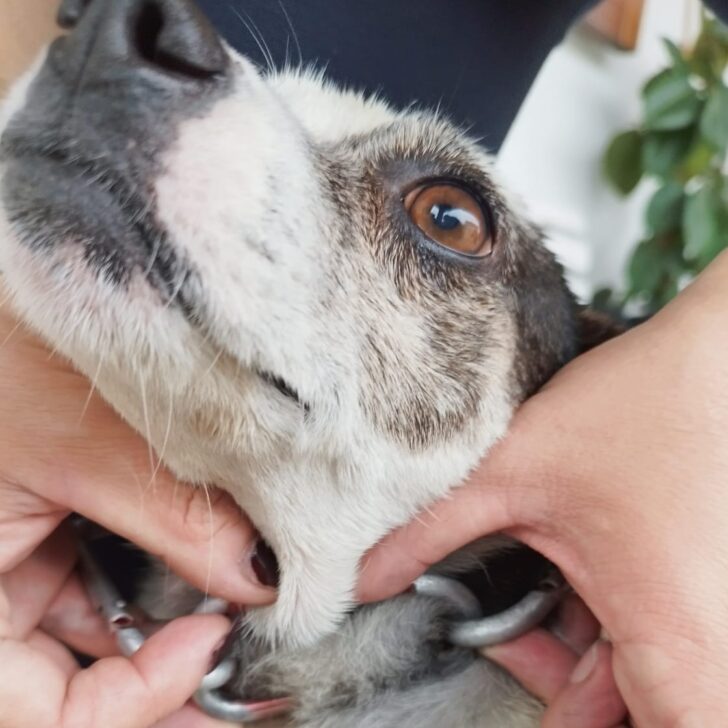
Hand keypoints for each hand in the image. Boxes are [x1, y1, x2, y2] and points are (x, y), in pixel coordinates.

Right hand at [0, 304, 273, 727]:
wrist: (1, 268)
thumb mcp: (88, 440)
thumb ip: (179, 519)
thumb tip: (260, 578)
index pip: (34, 716)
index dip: (128, 706)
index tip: (208, 646)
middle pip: (67, 691)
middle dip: (159, 689)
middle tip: (239, 674)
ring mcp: (10, 563)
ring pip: (90, 641)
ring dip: (162, 639)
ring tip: (232, 624)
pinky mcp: (39, 529)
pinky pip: (97, 587)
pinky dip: (152, 589)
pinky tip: (200, 575)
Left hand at [359, 252, 727, 726]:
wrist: (712, 354)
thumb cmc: (638, 405)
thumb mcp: (512, 474)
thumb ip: (428, 533)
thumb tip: (361, 580)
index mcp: (674, 639)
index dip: (567, 727)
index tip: (538, 712)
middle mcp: (708, 644)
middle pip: (624, 715)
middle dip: (551, 684)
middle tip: (498, 636)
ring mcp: (712, 621)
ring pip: (636, 681)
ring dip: (572, 655)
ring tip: (530, 593)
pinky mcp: (704, 595)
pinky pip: (649, 643)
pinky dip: (600, 630)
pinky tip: (565, 582)